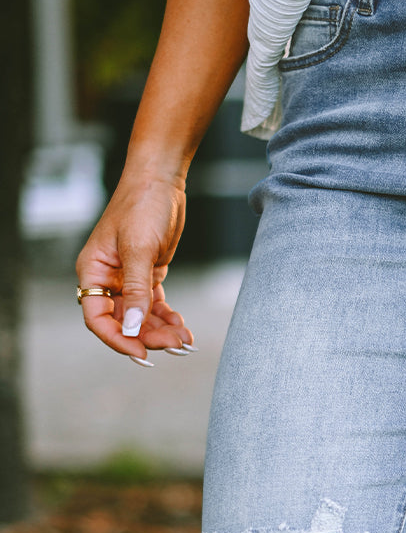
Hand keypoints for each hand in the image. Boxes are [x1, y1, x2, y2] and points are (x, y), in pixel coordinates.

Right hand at [76, 171, 194, 364]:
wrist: (161, 179)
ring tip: (185, 340)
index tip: (142, 352)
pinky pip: (155, 306)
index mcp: (93, 271)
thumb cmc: (142, 205)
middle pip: (123, 322)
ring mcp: (128, 279)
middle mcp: (107, 279)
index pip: (97, 318)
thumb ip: (135, 290)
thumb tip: (131, 327)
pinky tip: (184, 329)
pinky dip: (168, 319)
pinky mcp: (148, 275)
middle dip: (148, 336)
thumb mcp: (139, 248)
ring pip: (141, 317)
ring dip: (162, 331)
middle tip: (175, 344)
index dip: (117, 339)